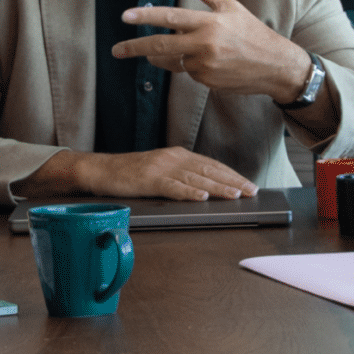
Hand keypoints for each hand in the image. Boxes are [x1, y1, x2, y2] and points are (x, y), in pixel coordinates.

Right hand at [66, 145, 257, 202]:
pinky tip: (202, 198)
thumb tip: (207, 188)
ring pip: (196, 179)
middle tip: (251, 191)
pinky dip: (189, 193)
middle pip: (209, 170)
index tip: (248, 184)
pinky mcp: (149, 180)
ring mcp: (161, 168)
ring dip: (218, 188)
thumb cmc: (130, 172)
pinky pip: (173, 187)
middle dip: (233, 181)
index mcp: (178, 155)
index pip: (211, 164)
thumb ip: (182, 174)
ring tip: (235, 195)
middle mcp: (173, 158)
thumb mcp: (161, 169)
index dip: (231, 174)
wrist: (101, 170)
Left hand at [114, 0, 312, 100]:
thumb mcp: (231, 7)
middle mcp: (204, 44)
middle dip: (135, 48)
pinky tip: (208, 62)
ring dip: (170, 56)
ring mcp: (204, 65)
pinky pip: (188, 72)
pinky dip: (191, 66)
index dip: (145, 17)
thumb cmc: (252, 33)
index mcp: (209, 22)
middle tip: (116, 50)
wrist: (274, 66)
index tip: (125, 17)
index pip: (170, 17)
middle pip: (160, 45)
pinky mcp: (206, 81)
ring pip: (174, 60)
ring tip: (170, 53)